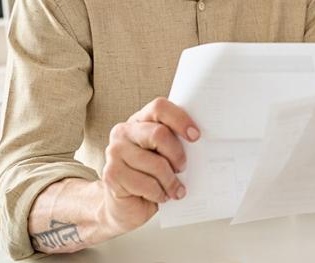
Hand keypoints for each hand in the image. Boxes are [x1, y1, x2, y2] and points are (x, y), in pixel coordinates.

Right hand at [100, 97, 199, 233]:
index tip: (196, 136)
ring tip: (175, 189)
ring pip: (155, 163)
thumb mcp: (166, 156)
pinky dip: (159, 193)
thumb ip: (176, 143)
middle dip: (177, 155)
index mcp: (140, 120)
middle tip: (182, 168)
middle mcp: (124, 131)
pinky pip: (146, 183)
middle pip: (159, 134)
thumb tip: (202, 142)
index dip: (180, 119)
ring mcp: (114, 152)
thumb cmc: (152, 177)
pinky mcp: (111, 174)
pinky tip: (160, 196)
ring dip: (170, 181)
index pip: (159, 108)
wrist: (126, 206)